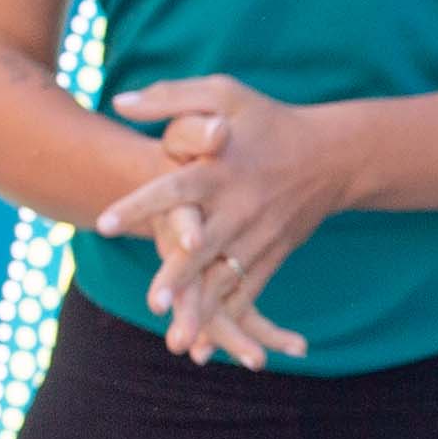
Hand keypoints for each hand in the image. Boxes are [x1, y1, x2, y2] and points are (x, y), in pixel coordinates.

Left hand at [96, 74, 354, 357]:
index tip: (102, 222)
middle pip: (202, 247)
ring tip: (177, 337)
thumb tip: (118, 102)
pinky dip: (228, 319)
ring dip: (203, 309)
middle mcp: (239, 208)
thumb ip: (171, 97)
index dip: (139, 206)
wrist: (335, 156)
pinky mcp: (272, 255)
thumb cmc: (271, 122)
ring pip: (225, 279)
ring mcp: (258, 236)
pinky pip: (248, 292)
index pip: (173, 190)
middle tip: (153, 302)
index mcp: (221, 170)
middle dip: (178, 276)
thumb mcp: (226, 93)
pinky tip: (202, 345)